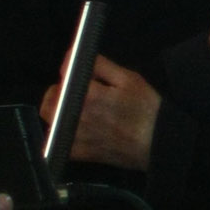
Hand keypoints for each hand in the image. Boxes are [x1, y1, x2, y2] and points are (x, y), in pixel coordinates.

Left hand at [41, 55, 160, 171]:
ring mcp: (79, 137)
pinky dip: (62, 136)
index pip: (63, 77)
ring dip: (58, 113)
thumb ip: (100, 65)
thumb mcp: (129, 79)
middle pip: (49, 102)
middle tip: (75, 93)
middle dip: (58, 93)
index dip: (69, 73)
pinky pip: (61, 144)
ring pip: (52, 122)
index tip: (78, 75)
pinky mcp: (83, 154)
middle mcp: (78, 117)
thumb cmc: (147, 109)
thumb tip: (74, 56)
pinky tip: (75, 130)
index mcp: (89, 96)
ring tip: (75, 111)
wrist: (160, 143)